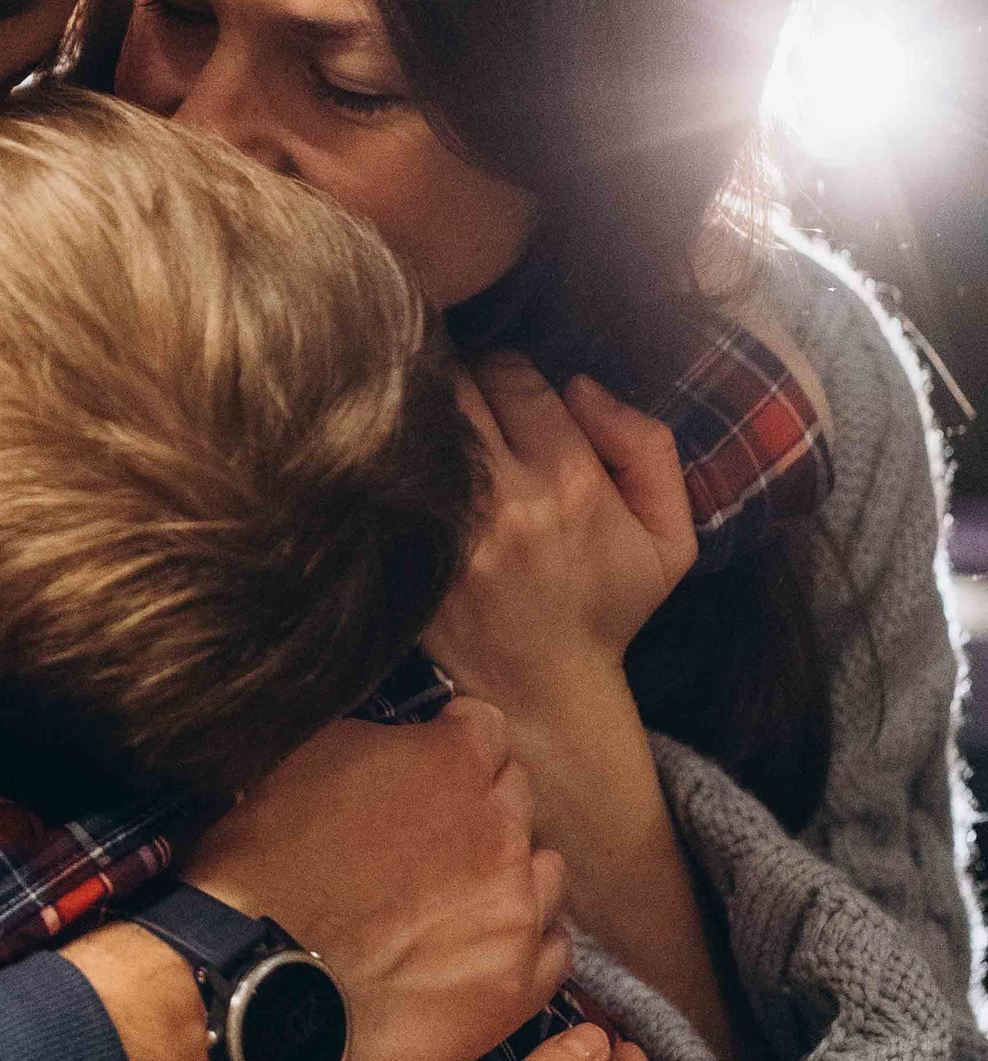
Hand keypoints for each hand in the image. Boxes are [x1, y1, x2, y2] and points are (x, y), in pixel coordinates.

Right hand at [185, 700, 570, 1060]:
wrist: (258, 977)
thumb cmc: (265, 867)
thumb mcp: (305, 759)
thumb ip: (380, 740)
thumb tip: (404, 741)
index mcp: (453, 762)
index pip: (487, 728)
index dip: (452, 742)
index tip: (431, 764)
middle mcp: (501, 828)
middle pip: (518, 796)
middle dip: (480, 807)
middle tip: (430, 838)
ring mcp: (517, 908)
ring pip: (545, 870)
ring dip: (509, 875)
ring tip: (455, 900)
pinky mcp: (518, 982)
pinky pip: (555, 948)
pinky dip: (524, 943)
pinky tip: (477, 950)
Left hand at [428, 355, 697, 729]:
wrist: (543, 691)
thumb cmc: (607, 607)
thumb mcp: (669, 536)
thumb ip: (646, 446)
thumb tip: (581, 386)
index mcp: (571, 482)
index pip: (518, 377)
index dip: (509, 369)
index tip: (507, 385)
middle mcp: (507, 500)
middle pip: (456, 386)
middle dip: (459, 377)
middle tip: (464, 394)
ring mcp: (451, 529)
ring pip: (418, 424)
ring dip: (421, 409)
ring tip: (430, 417)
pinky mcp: (410, 554)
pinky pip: (389, 478)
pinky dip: (394, 458)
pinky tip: (401, 460)